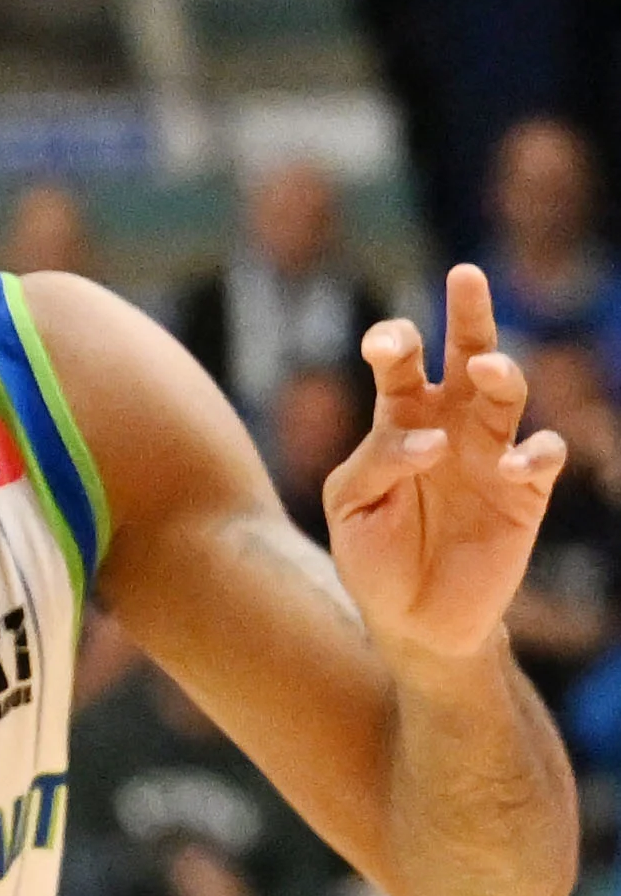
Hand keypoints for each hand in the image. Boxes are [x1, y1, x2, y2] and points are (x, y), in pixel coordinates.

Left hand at [326, 265, 569, 663]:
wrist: (412, 620)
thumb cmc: (372, 556)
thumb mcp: (351, 506)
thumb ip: (377, 462)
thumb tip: (432, 438)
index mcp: (399, 419)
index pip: (398, 364)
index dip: (393, 343)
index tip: (382, 345)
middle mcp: (451, 423)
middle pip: (466, 353)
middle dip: (468, 313)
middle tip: (464, 275)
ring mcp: (491, 452)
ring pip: (509, 391)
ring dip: (503, 373)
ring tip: (489, 369)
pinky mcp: (525, 490)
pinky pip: (545, 454)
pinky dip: (537, 451)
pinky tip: (515, 463)